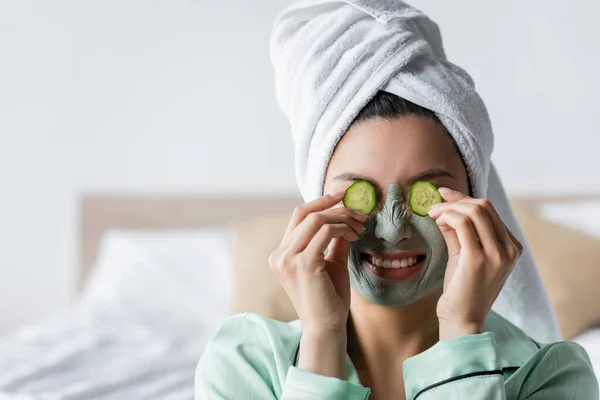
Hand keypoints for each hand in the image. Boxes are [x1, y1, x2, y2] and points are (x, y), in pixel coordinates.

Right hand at [268, 192, 366, 377]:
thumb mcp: (331, 262)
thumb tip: (345, 216)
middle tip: (359, 210)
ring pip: (316, 220)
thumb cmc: (329, 298)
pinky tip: (355, 236)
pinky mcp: (303, 264)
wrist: (327, 327)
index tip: (343, 197)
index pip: (298, 216)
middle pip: (305, 213)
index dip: (321, 203)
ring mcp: (288, 259)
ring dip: (343, 218)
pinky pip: (326, 232)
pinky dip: (343, 228)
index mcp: (281, 253)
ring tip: (360, 226)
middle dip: (334, 206)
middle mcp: (279, 254)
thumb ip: (334, 240)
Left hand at [428, 188, 522, 339]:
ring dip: (449, 207)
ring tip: (433, 214)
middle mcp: (509, 249)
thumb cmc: (461, 289)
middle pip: (484, 206)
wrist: (462, 319)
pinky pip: (463, 223)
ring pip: (475, 211)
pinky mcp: (479, 259)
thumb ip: (458, 232)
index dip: (464, 199)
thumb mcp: (464, 254)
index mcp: (511, 247)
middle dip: (456, 200)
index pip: (490, 210)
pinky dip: (447, 216)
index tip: (444, 195)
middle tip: (435, 205)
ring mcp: (497, 254)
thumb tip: (446, 208)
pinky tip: (436, 220)